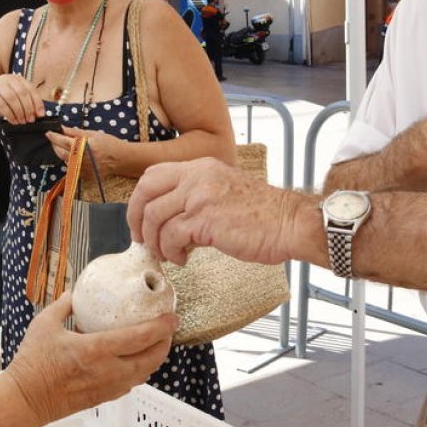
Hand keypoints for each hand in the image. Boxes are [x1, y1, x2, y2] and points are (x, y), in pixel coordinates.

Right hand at [0, 74, 43, 124]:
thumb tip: (38, 114)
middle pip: (23, 93)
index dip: (38, 103)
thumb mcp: (13, 102)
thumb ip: (25, 104)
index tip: (41, 114)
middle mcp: (8, 79)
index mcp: (17, 79)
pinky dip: (9, 114)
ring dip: (19, 112)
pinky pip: (2, 104)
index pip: (31, 89)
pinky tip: (13, 121)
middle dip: (29, 109)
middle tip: (31, 120)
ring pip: (13, 99)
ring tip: (22, 121)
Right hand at [6, 293, 175, 423]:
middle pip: (151, 359)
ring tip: (156, 343)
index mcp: (96, 349)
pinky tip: (134, 361)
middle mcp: (108, 370)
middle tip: (168, 329)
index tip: (171, 317)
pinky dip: (139, 371)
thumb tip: (73, 294)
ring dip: (155, 358)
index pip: (140, 338)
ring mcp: (107, 387)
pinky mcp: (103, 397)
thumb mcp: (44, 324)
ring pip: (144, 374)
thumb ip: (63, 306)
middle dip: (165, 343)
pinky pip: (131, 384)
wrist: (25, 398)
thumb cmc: (33, 363)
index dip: (160, 327)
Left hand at [46, 127, 123, 172]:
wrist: (121, 159)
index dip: (53, 136)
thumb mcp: (93, 134)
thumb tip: (62, 128)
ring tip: (68, 145)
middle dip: (55, 145)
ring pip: (64, 160)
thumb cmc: (109, 144)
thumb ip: (75, 132)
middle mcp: (80, 160)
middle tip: (55, 138)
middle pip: (59, 152)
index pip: (61, 141)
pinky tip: (75, 155)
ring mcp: (81, 169)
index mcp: (82, 147)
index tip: (48, 133)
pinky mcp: (84, 176)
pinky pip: (71, 167)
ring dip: (62, 152)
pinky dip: (70, 160)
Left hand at [128, 157, 300, 265]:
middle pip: (145, 192)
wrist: (290, 223)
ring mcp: (200, 196)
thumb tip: (168, 218)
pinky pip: (171, 236)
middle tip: (141, 240)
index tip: (140, 220)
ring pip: (155, 217)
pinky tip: (183, 259)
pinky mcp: (205, 220)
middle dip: (136, 218)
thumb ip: (196, 196)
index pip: (153, 174)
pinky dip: (171, 252)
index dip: (139, 199)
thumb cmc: (262, 215)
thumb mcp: (223, 190)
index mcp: (201, 167)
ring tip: (167, 255)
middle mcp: (197, 176)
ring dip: (155, 242)